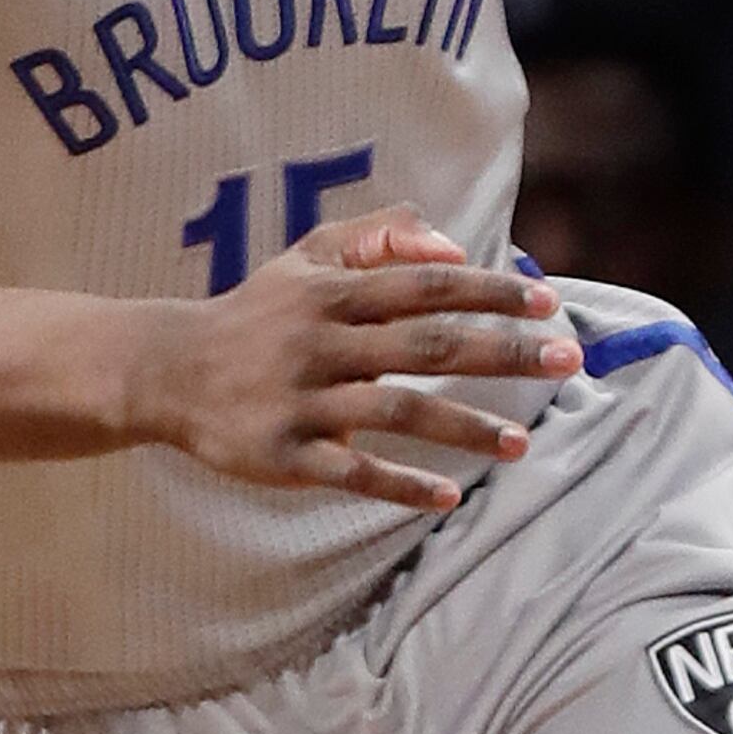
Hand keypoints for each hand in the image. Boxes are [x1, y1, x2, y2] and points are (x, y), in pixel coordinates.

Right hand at [125, 204, 577, 510]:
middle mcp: (320, 342)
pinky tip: (445, 497)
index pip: (425, 286)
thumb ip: (381, 236)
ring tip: (523, 444)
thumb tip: (456, 247)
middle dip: (500, 352)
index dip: (487, 291)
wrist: (166, 370)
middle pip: (425, 344)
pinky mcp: (283, 453)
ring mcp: (302, 400)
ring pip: (396, 411)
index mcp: (333, 293)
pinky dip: (398, 484)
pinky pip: (350, 471)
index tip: (547, 304)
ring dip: (465, 427)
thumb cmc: (258, 311)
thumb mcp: (309, 256)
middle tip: (566, 360)